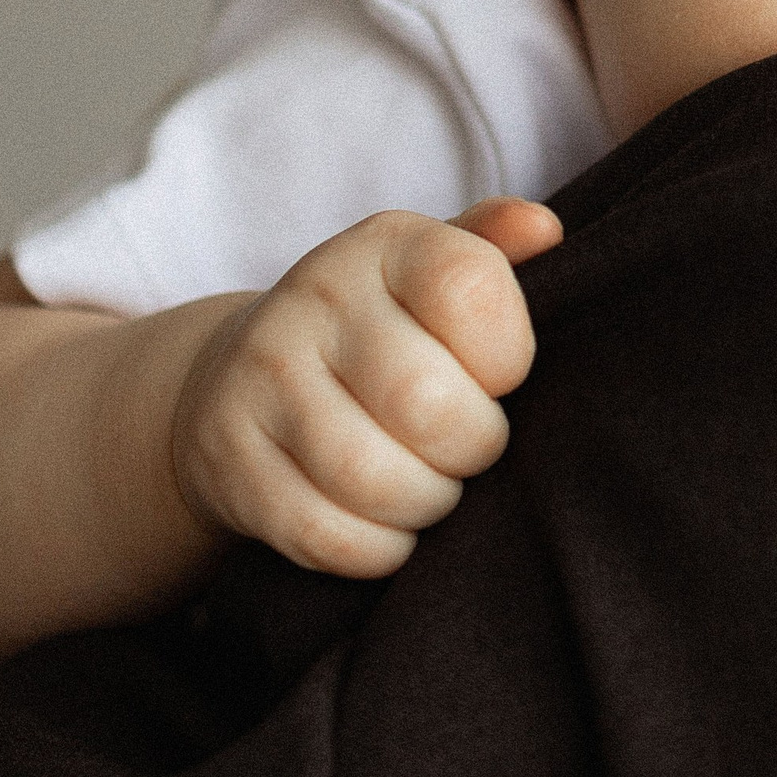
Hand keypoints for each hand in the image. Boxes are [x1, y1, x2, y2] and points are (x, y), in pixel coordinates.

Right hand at [168, 199, 564, 579]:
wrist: (232, 382)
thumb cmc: (375, 332)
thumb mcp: (427, 275)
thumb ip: (488, 251)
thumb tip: (544, 229)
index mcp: (382, 245)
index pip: (468, 287)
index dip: (508, 353)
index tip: (500, 376)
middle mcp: (312, 300)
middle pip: (428, 402)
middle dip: (474, 446)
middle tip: (470, 448)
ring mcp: (262, 384)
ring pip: (376, 479)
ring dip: (428, 502)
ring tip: (434, 486)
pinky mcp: (232, 464)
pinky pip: (328, 535)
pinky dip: (379, 548)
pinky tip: (389, 525)